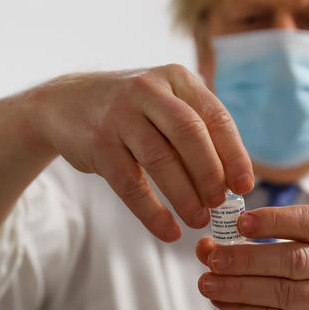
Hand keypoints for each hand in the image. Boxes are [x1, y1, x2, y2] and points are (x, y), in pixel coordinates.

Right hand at [24, 64, 253, 241]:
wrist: (64, 103)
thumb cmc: (130, 111)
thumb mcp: (164, 103)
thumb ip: (196, 129)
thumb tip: (233, 178)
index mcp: (176, 78)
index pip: (215, 116)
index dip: (234, 154)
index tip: (244, 185)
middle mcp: (148, 90)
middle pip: (190, 134)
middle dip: (211, 173)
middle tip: (220, 203)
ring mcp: (120, 115)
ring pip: (161, 159)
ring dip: (185, 195)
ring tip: (198, 219)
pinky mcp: (98, 143)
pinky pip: (130, 184)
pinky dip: (152, 212)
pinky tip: (168, 231)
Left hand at [196, 205, 308, 309]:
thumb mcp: (295, 236)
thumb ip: (255, 232)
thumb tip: (207, 245)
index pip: (308, 222)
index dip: (273, 220)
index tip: (240, 222)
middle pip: (294, 261)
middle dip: (249, 259)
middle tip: (215, 258)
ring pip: (283, 294)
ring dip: (240, 288)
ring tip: (209, 282)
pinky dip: (243, 308)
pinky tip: (221, 299)